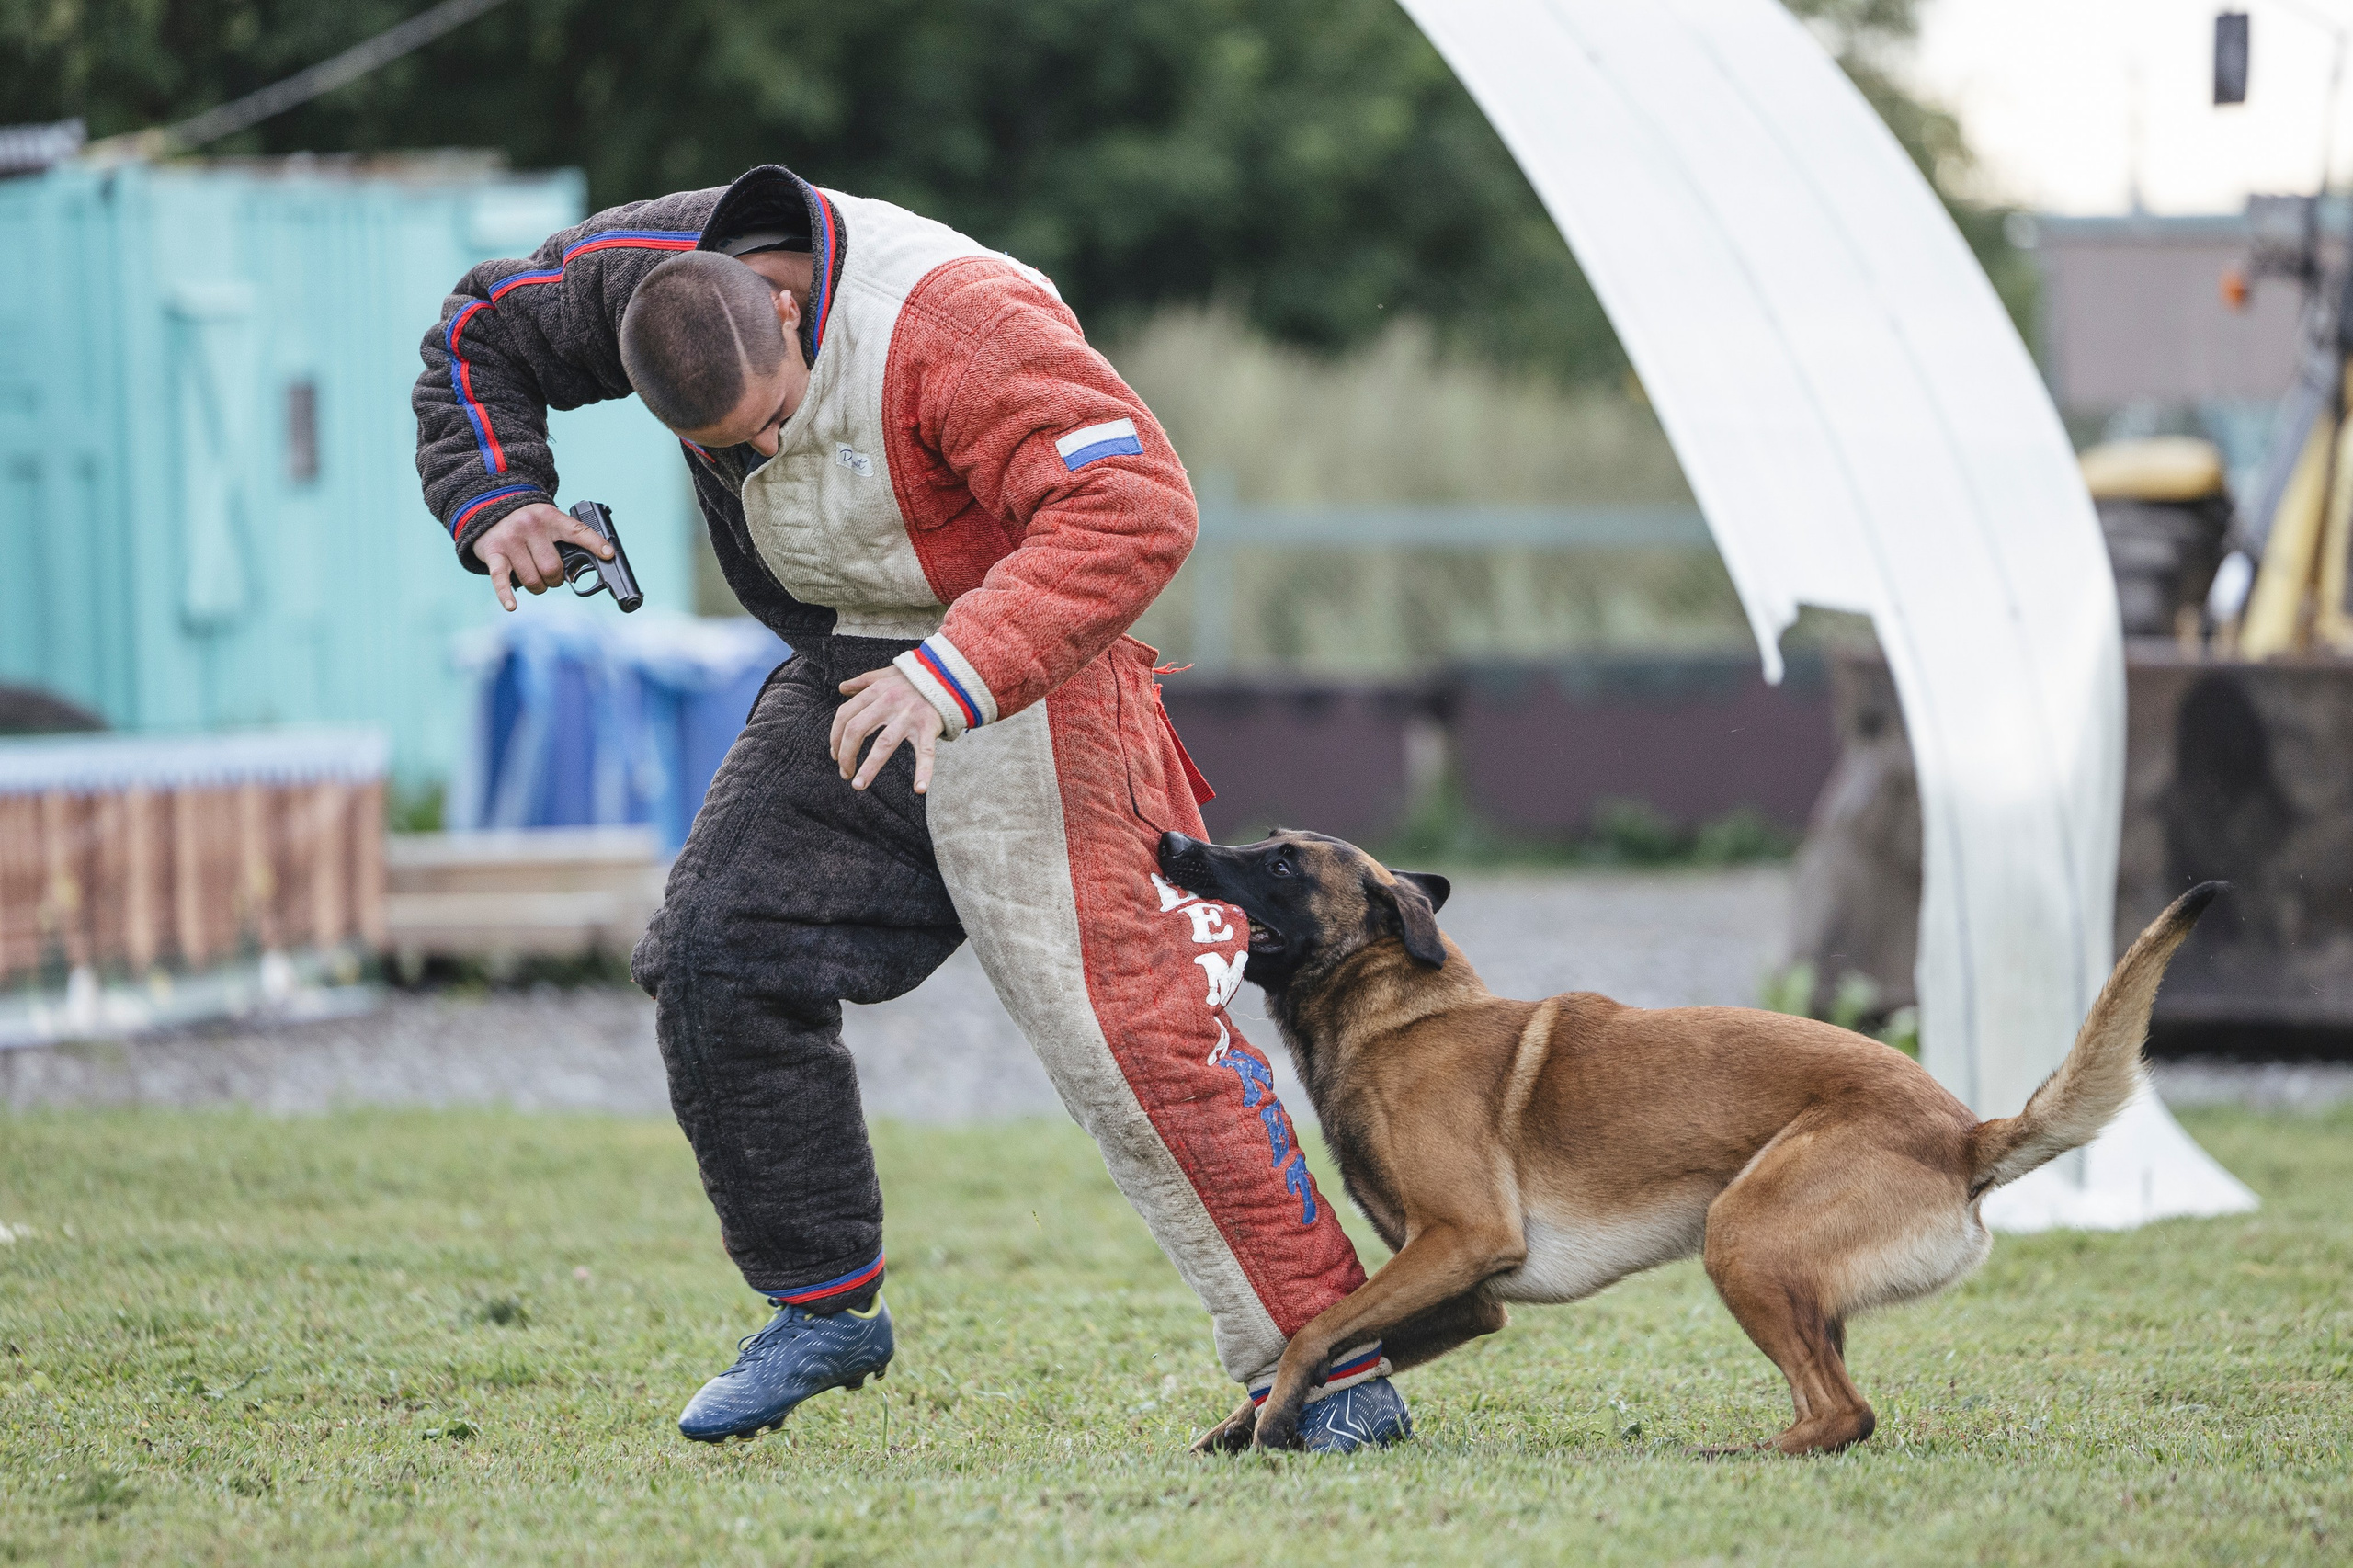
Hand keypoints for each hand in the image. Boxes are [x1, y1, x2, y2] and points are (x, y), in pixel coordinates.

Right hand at [471, 502, 613, 611]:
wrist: (488, 505)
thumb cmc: (527, 521)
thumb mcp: (548, 520)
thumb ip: (563, 540)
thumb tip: (578, 571)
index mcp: (550, 518)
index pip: (577, 532)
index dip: (595, 544)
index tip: (609, 554)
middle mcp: (531, 527)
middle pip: (553, 568)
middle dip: (556, 579)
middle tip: (553, 576)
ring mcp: (511, 540)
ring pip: (533, 579)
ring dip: (538, 587)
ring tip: (536, 580)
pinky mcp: (494, 553)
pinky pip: (501, 579)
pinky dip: (507, 595)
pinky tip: (512, 606)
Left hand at [830, 668, 944, 793]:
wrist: (949, 674)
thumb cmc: (916, 677)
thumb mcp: (887, 673)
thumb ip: (864, 681)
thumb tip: (842, 688)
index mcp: (876, 691)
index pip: (845, 715)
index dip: (835, 737)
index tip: (835, 754)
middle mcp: (889, 703)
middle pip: (857, 730)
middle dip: (846, 755)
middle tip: (845, 773)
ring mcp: (909, 716)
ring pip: (883, 744)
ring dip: (869, 767)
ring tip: (858, 784)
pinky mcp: (928, 727)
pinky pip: (926, 752)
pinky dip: (924, 771)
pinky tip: (920, 789)